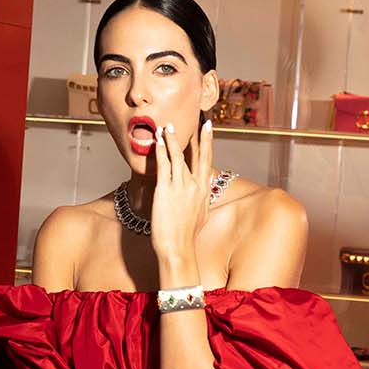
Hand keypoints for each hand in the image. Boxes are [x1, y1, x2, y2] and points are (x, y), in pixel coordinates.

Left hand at [150, 119, 211, 266]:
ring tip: (167, 126)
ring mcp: (180, 187)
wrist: (178, 248)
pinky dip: (161, 151)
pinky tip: (158, 141)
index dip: (207, 142)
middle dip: (198, 136)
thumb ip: (205, 195)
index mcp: (203, 191)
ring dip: (172, 139)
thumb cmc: (187, 236)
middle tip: (199, 120)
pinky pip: (163, 166)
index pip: (207, 160)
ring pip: (178, 156)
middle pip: (197, 155)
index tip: (208, 127)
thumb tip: (210, 180)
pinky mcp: (165, 190)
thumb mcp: (202, 213)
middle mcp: (194, 186)